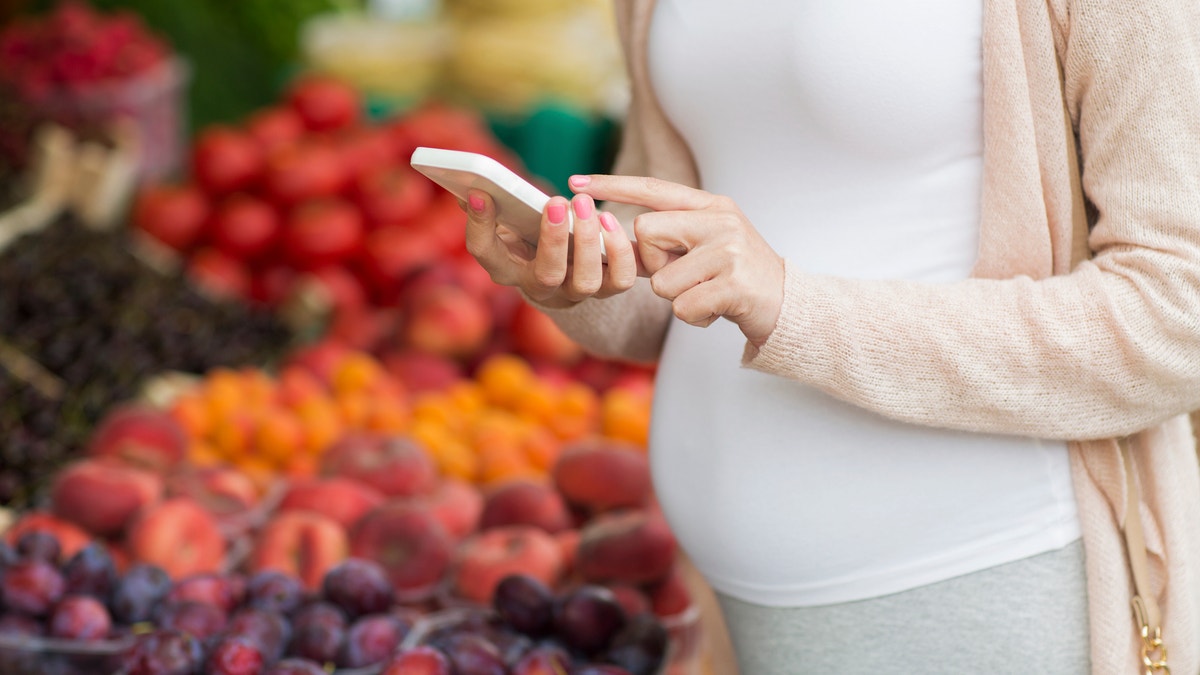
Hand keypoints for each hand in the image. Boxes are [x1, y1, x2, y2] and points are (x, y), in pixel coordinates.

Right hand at [461, 189, 640, 307]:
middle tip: (555, 201)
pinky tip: (610, 219)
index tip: (481, 192)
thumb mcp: (508, 217)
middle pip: (545, 276)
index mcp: (506, 267)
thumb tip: (473, 180)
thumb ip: (495, 202)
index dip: (479, 224)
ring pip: (585, 281)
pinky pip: (619, 279)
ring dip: (588, 242)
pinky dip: (619, 252)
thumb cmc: (530, 229)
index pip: (485, 252)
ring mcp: (574, 291)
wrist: (565, 261)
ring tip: (586, 206)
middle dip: (552, 239)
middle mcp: (540, 287)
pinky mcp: (605, 288)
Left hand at [569, 174, 784, 346]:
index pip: (653, 188)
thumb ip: (668, 239)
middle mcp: (720, 220)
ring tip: (707, 294)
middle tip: (686, 275)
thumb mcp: (706, 245)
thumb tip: (615, 240)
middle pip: (645, 232)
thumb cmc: (737, 277)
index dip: (613, 185)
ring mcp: (728, 250)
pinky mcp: (734, 284)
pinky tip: (717, 310)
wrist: (788, 305)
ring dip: (677, 298)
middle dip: (653, 264)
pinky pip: (682, 307)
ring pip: (661, 280)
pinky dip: (694, 317)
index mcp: (710, 205)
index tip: (575, 181)